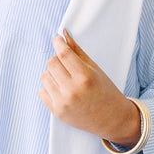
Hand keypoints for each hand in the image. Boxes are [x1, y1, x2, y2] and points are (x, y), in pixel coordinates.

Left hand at [39, 30, 140, 145]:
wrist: (111, 119)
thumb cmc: (105, 91)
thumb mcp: (95, 69)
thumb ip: (78, 51)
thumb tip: (64, 34)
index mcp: (85, 77)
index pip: (63, 54)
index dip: (58, 43)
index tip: (57, 39)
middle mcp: (72, 90)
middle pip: (51, 63)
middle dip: (56, 58)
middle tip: (65, 62)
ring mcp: (63, 102)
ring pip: (44, 76)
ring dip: (52, 73)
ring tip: (64, 78)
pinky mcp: (57, 112)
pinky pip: (42, 91)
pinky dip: (49, 87)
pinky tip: (61, 89)